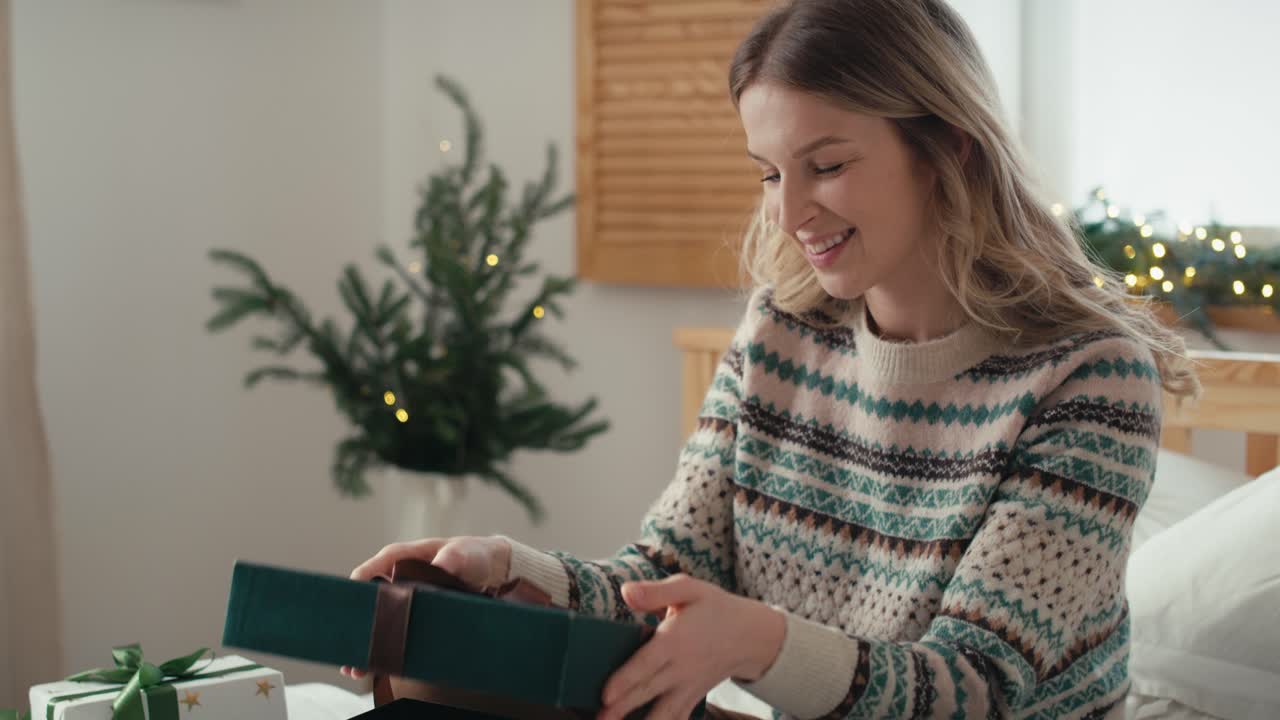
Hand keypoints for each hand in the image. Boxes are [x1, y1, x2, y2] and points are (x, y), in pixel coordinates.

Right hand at [339, 535, 511, 679]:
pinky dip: (385, 650)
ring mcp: (405, 599)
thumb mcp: (465, 553)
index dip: (356, 593)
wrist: (495, 572)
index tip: (350, 615)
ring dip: (367, 645)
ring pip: (378, 622)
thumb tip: (441, 566)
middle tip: (350, 651)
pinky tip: (377, 668)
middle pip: (367, 603)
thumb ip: (453, 558)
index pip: (368, 573)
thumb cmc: (475, 555)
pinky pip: (395, 633)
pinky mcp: (415, 615)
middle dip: (357, 628)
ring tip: (357, 668)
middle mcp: (397, 579)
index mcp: (401, 558)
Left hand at [598, 574, 784, 719]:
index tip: (605, 695)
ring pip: (662, 713)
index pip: (647, 663)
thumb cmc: (714, 608)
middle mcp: (681, 668)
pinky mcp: (693, 698)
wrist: (751, 635)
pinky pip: (677, 718)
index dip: (626, 680)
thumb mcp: (689, 589)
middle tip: (600, 719)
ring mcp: (688, 687)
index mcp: (675, 639)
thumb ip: (655, 592)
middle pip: (647, 692)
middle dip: (621, 709)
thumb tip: (626, 592)